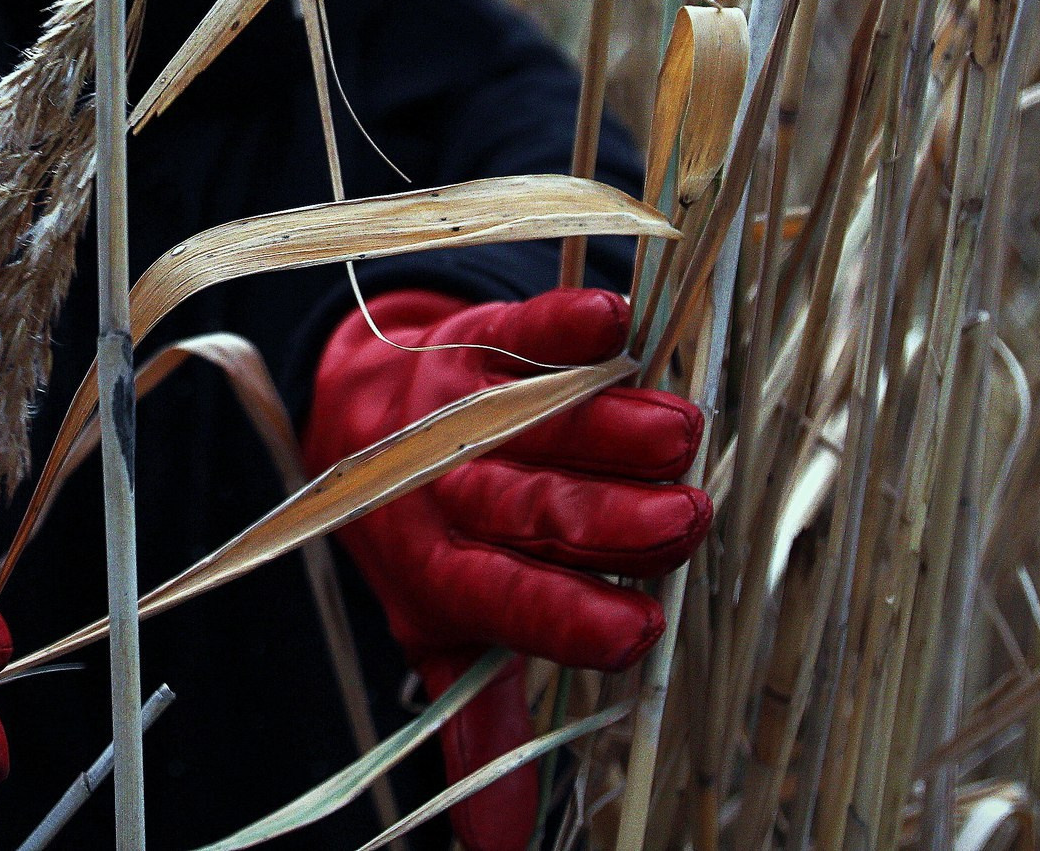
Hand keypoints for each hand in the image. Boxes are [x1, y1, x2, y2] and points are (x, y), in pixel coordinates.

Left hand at [303, 289, 708, 850]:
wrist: (356, 414)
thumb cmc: (430, 538)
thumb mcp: (446, 631)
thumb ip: (485, 719)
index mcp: (446, 570)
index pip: (508, 600)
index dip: (569, 616)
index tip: (639, 630)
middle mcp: (450, 487)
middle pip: (532, 505)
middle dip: (606, 517)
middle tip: (683, 521)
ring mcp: (464, 406)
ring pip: (538, 421)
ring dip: (609, 424)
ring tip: (680, 434)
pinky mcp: (479, 337)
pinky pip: (521, 328)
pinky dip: (564, 320)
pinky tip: (612, 320)